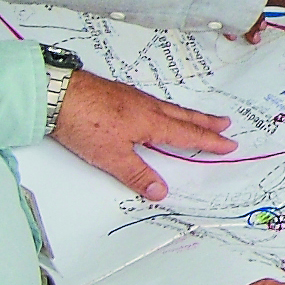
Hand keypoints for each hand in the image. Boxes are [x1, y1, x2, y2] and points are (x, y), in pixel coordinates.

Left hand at [50, 70, 236, 201]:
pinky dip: (165, 107)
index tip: (228, 143)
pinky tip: (156, 109)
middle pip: (183, 115)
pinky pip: (151, 101)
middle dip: (205, 121)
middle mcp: (146, 106)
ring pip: (167, 107)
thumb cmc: (84, 123)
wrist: (56, 92)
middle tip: (225, 122)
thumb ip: (136, 174)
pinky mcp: (116, 93)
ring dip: (186, 113)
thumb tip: (160, 192)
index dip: (209, 140)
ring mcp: (131, 97)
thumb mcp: (111, 156)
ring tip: (197, 117)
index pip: (186, 134)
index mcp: (150, 122)